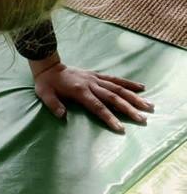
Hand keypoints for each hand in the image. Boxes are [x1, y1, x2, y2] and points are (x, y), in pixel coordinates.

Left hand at [33, 60, 154, 131]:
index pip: (97, 106)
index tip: (121, 128)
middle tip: (143, 119)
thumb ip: (54, 105)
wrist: (48, 65)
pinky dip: (128, 83)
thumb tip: (62, 116)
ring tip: (149, 106)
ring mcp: (95, 79)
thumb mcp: (45, 94)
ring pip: (118, 88)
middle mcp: (91, 84)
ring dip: (134, 97)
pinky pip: (115, 79)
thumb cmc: (47, 84)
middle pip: (113, 97)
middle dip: (129, 109)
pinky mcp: (97, 75)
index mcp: (79, 91)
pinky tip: (141, 88)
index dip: (109, 117)